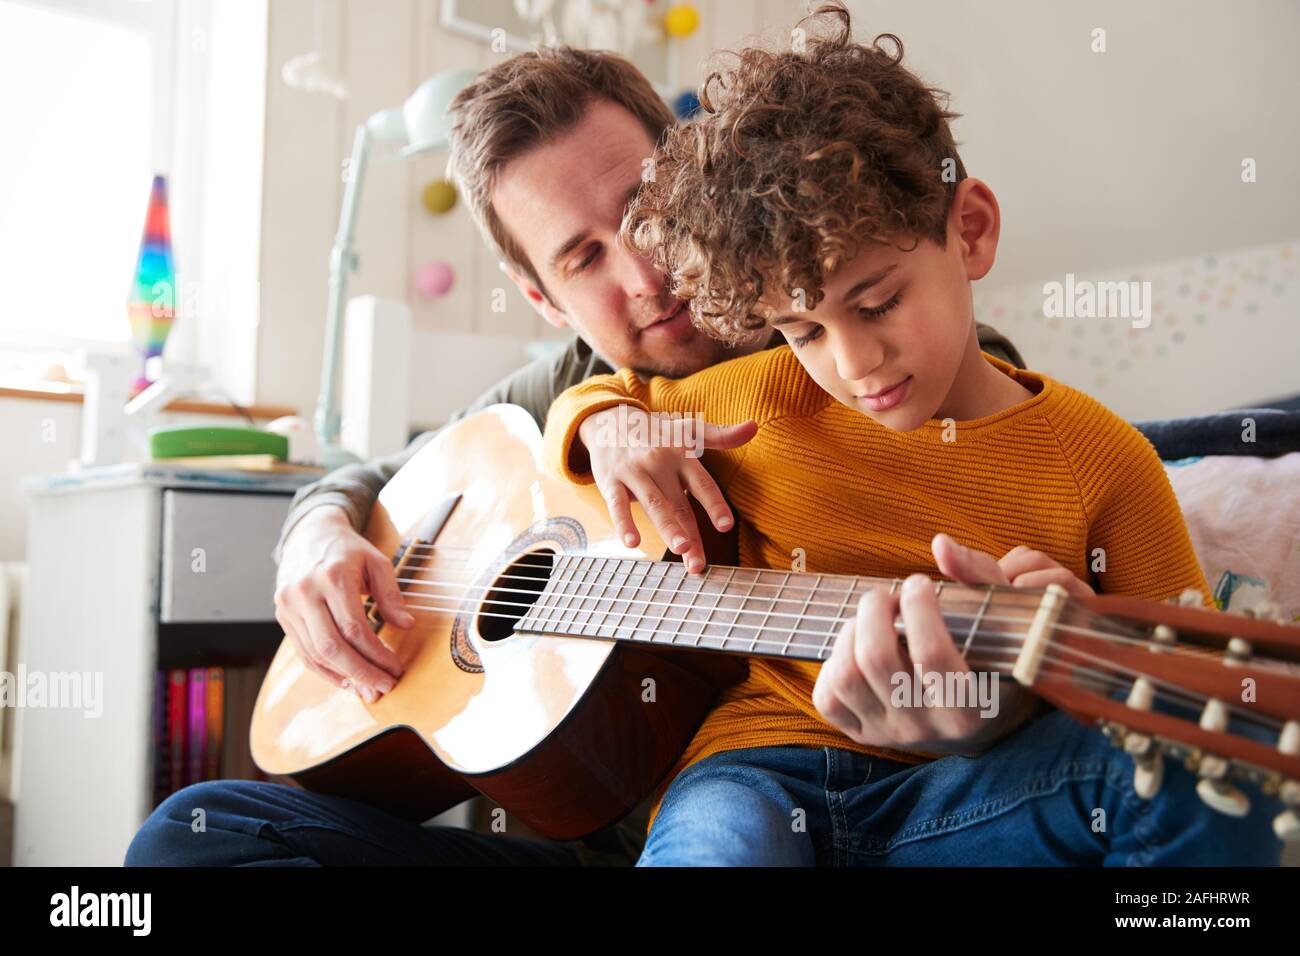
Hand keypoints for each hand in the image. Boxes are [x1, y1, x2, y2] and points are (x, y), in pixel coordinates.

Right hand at [273, 505, 411, 701]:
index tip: (395, 669)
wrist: (309, 534)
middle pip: (332, 646)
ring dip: (343, 677)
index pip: (354, 628)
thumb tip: (406, 625)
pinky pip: (303, 652)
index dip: (377, 654)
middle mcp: (305, 592)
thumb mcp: (376, 561)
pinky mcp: (283, 616)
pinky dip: (324, 671)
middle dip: (361, 673)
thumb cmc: (347, 549)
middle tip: (384, 688)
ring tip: (368, 689)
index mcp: (333, 576)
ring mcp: (289, 606)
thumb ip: (391, 594)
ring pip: (315, 654)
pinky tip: (346, 679)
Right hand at [577, 405, 756, 572]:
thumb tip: (754, 427)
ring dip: (667, 529)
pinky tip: (632, 543)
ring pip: (654, 505)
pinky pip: (618, 505)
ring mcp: (635, 473)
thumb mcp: (688, 429)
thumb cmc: (657, 434)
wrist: (610, 421)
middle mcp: (660, 464)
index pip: (702, 483)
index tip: (726, 526)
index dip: (714, 504)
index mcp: (681, 456)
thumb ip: (721, 435)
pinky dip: (624, 523)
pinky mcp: (611, 482)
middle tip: (699, 562)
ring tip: (681, 550)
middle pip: (679, 504)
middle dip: (691, 534)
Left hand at [812, 534, 1089, 753]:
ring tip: (869, 619)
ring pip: (846, 677)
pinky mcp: (861, 734)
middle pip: (877, 660)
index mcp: (970, 707)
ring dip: (850, 633)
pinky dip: (831, 664)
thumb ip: (979, 576)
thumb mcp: (1001, 619)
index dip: (919, 609)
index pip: (933, 656)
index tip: (919, 583)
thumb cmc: (990, 654)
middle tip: (885, 596)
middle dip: (874, 611)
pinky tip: (855, 648)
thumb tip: (941, 544)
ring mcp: (891, 734)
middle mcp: (927, 728)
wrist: (979, 719)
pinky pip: (827, 700)